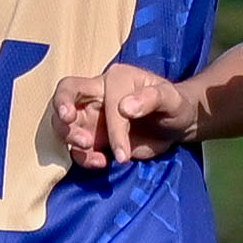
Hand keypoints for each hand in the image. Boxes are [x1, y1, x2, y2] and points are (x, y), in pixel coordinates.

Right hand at [53, 63, 202, 168]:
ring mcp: (94, 118)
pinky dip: (85, 158)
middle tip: (83, 142)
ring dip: (71, 141)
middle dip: (63, 121)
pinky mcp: (96, 139)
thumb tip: (125, 107)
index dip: (103, 121)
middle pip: (65, 98)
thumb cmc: (175, 104)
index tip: (116, 147)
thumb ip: (151, 98)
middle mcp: (98, 95)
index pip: (94, 93)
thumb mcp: (171, 98)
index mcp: (114, 79)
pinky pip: (79, 148)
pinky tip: (102, 163)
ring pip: (65, 125)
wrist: (178, 125)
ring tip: (95, 158)